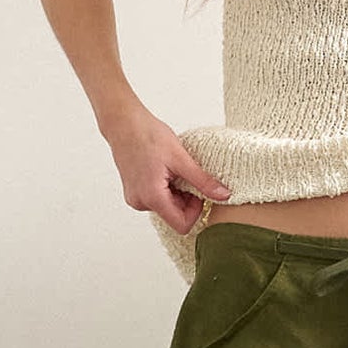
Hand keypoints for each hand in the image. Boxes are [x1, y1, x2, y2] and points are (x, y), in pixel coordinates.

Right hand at [102, 106, 232, 235]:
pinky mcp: (134, 192)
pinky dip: (166, 188)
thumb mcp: (181, 159)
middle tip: (186, 174)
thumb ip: (203, 181)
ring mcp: (135, 198)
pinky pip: (156, 199)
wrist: (123, 123)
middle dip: (186, 199)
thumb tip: (223, 195)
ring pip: (166, 207)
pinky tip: (164, 170)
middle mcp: (140, 203)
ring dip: (176, 192)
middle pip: (174, 216)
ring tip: (173, 169)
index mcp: (152, 197)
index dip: (195, 210)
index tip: (198, 191)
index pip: (182, 225)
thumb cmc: (147, 136)